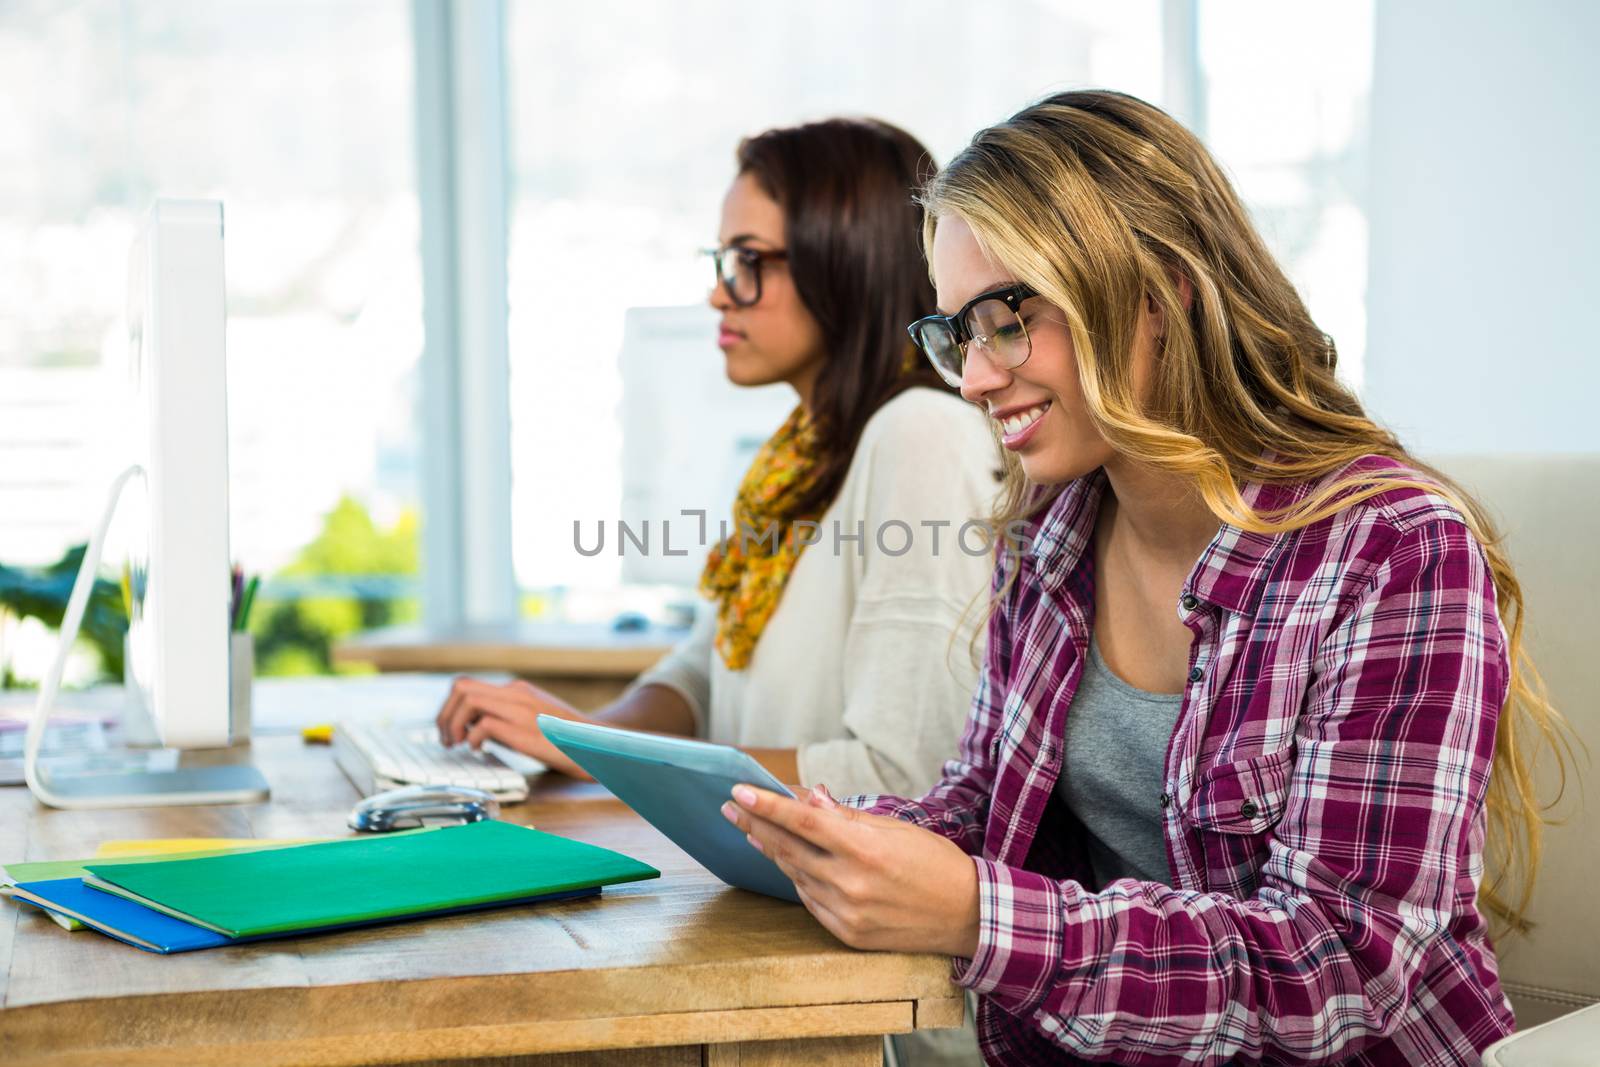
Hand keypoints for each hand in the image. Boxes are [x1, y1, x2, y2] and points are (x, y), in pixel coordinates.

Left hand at [434, 677, 593, 778]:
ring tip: (458, 745)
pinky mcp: (527, 731)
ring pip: (468, 699)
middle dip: (444, 715)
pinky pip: (485, 725)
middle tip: (447, 740)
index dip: (449, 707)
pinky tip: (479, 750)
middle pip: (460, 687)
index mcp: (517, 690)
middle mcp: (517, 694)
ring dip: (453, 724)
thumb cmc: (566, 739)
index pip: (467, 684)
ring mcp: (522, 710)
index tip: (451, 731)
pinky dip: (473, 738)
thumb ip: (504, 718)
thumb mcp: (531, 721)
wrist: (601, 745)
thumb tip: (470, 727)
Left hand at [722, 783, 979, 958]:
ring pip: (796, 875)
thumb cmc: (934, 863)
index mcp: (864, 850)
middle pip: (789, 849)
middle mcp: (851, 883)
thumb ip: (846, 817)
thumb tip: (808, 798)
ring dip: (773, 852)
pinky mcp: (848, 934)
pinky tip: (789, 863)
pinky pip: (811, 901)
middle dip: (755, 825)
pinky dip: (799, 879)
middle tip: (730, 808)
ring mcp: (847, 913)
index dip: (769, 806)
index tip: (740, 790)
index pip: (803, 822)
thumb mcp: (895, 829)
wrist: (968, 915)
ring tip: (752, 831)